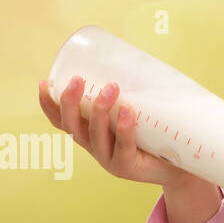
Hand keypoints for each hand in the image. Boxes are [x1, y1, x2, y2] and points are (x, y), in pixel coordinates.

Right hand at [38, 74, 195, 187]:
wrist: (179, 166)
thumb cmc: (157, 134)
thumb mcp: (139, 110)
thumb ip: (132, 90)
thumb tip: (134, 54)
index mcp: (91, 133)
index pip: (61, 121)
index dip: (49, 104)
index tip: (44, 82)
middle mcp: (95, 147)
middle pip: (72, 127)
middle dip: (70, 102)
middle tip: (77, 80)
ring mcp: (109, 160)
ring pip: (95, 136)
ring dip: (99, 110)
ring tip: (112, 87)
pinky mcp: (127, 168)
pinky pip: (123, 148)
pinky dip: (123, 129)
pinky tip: (127, 111)